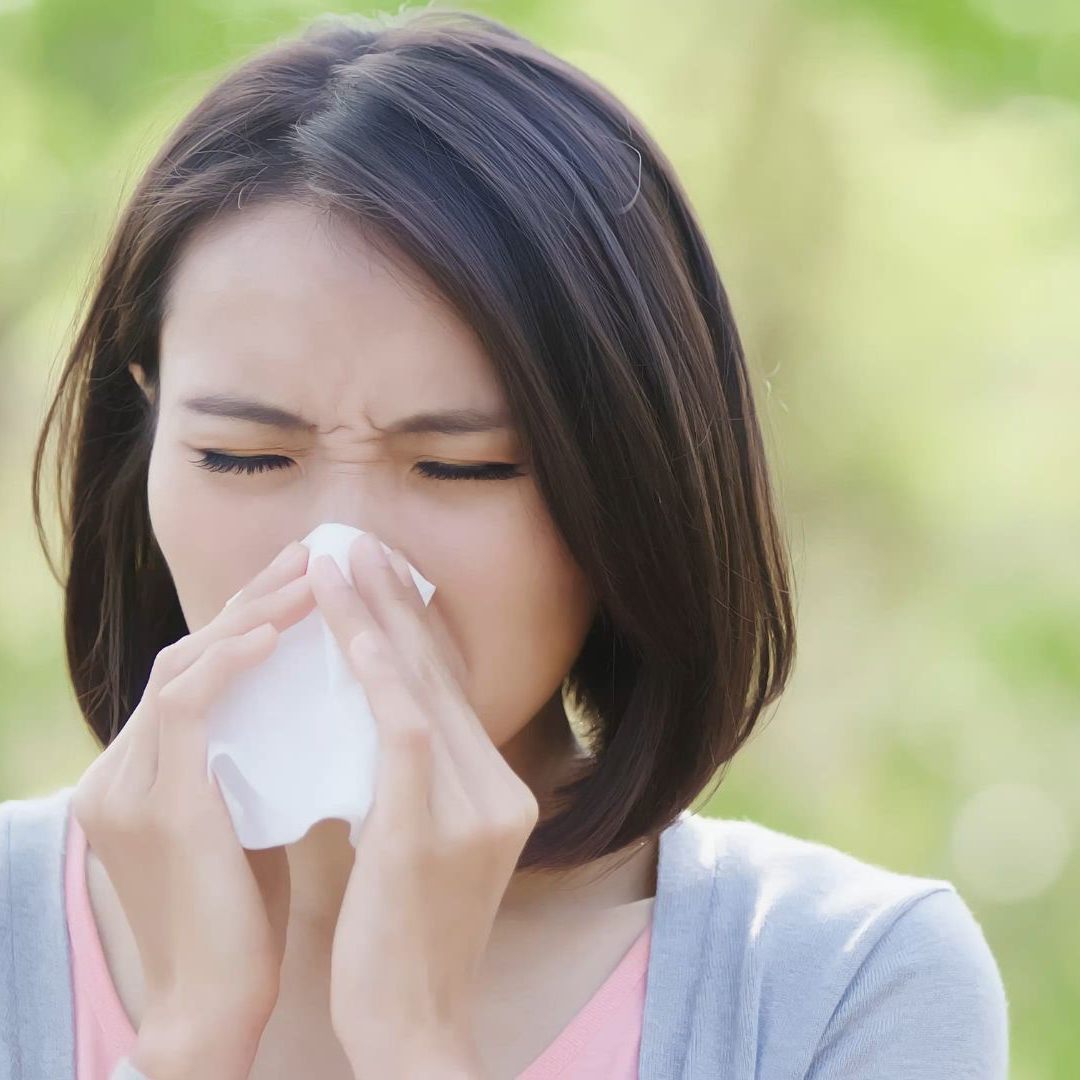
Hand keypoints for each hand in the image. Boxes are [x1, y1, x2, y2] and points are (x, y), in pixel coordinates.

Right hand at [71, 539, 316, 1075]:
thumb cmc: (241, 914)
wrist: (213, 1004)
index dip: (251, 617)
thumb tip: (312, 697)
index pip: (200, 668)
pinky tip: (276, 631)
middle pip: (189, 651)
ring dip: (251, 614)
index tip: (309, 579)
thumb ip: (253, 755)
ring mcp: (130, 783)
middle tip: (313, 553)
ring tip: (311, 575)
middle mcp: (125, 766)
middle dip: (254, 597)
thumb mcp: (243, 813)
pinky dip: (229, 662)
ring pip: (184, 665)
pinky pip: (186, 706)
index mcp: (148, 767)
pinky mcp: (154, 804)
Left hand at [307, 534, 539, 1077]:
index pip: (451, 692)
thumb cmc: (395, 943)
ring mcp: (478, 807)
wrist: (411, 1029)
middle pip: (443, 674)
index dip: (412, 629)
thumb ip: (397, 784)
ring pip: (423, 685)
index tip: (374, 581)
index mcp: (499, 793)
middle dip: (395, 602)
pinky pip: (406, 723)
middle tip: (354, 543)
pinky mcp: (437, 824)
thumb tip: (345, 721)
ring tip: (338, 559)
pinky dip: (375, 664)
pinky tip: (345, 619)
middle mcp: (502, 790)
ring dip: (376, 615)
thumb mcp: (409, 849)